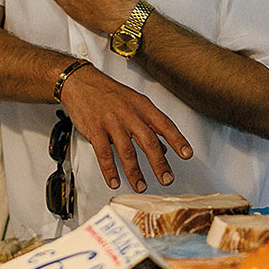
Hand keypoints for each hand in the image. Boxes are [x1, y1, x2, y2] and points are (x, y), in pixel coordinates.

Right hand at [60, 65, 192, 192]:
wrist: (81, 82)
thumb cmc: (108, 93)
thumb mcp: (134, 103)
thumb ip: (149, 125)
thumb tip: (165, 148)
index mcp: (142, 106)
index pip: (164, 124)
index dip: (177, 140)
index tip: (187, 154)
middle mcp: (129, 114)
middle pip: (148, 141)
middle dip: (159, 163)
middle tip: (167, 179)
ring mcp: (112, 122)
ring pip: (127, 151)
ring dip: (135, 172)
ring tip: (141, 186)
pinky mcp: (95, 130)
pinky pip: (104, 154)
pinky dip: (110, 170)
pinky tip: (114, 181)